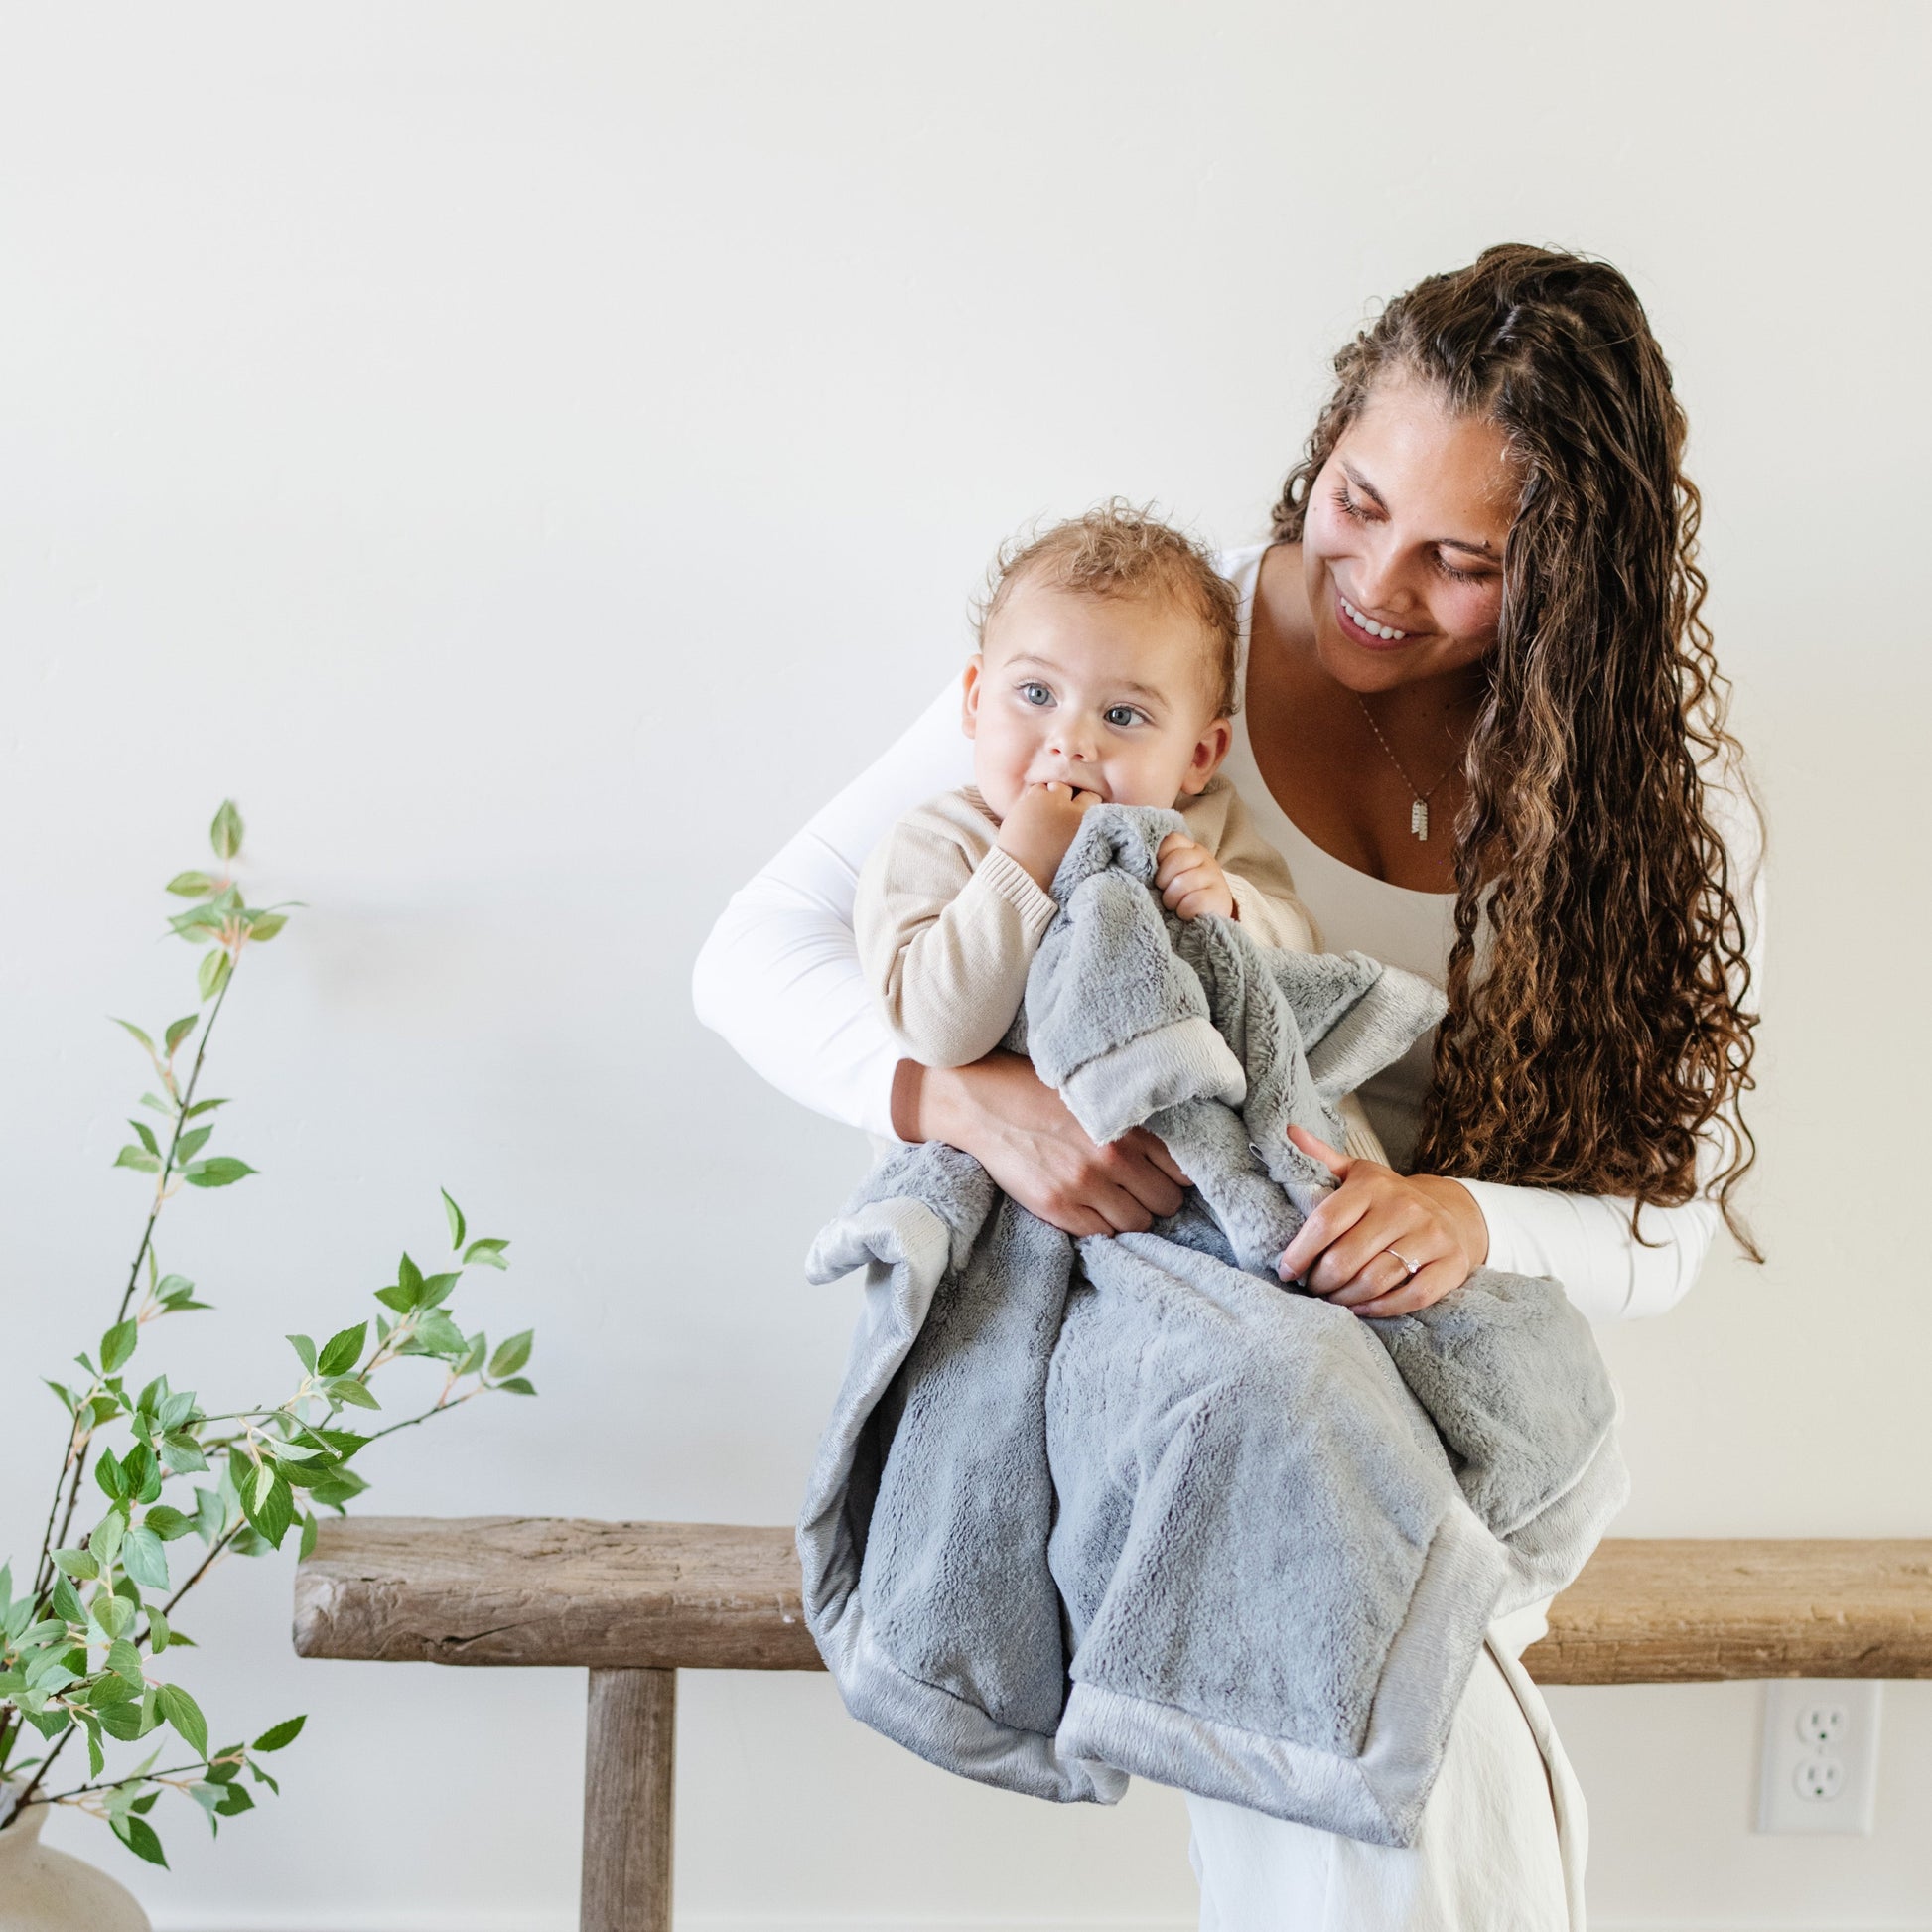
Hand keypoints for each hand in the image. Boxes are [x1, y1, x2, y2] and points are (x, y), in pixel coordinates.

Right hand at [895, 1052, 1190, 1236]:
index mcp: (1126, 1125)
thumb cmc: (1038, 1092)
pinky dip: (1101, 1226)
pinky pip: (1100, 1234)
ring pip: (1137, 1224)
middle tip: (1140, 1190)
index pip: (1182, 1169)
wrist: (983, 1102)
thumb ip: (1131, 1121)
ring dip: (1131, 1216)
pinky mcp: (1057, 1207)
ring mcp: (1084, 1186)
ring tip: (1114, 1201)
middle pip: (1165, 1202)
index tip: (1167, 1175)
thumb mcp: (1095, 1095)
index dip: (1177, 1176)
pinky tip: (1090, 1208)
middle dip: (1157, 1199)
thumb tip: (1168, 1150)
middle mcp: (1111, 1157)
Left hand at [997, 782, 1102, 891]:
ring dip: (1052, 795)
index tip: (1080, 809)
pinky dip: (1035, 798)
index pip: (1092, 798)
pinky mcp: (1031, 801)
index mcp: (1086, 822)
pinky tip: (1032, 811)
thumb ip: (1085, 831)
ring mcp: (1050, 802)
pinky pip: (1036, 789)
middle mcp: (1071, 808)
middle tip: (1061, 810)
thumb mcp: (1079, 851)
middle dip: (1070, 797)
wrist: (1024, 875)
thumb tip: (1086, 822)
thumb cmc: (1052, 871)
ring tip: (1046, 810)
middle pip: (1076, 789)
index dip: (1086, 803)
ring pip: (1056, 786)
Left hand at [1155, 833, 1234, 920]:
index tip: (1159, 874)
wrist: (1211, 917)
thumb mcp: (1172, 875)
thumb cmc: (1183, 895)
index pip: (1172, 840)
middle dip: (1163, 880)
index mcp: (1191, 849)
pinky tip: (1185, 913)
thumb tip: (1138, 863)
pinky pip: (1194, 901)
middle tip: (1164, 892)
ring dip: (1171, 899)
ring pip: (1182, 882)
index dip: (1160, 857)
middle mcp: (1205, 858)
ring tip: (1174, 905)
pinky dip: (1184, 910)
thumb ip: (1161, 864)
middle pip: (1177, 859)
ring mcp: (1214, 876)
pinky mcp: (1219, 897)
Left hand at [1275, 1125, 1487, 1315]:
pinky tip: (1362, 1308)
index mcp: (1373, 1185)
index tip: (1286, 1270)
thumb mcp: (1358, 1172)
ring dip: (1345, 1298)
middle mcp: (1403, 1208)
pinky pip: (1410, 1297)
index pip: (1326, 1222)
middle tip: (1311, 1288)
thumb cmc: (1391, 1198)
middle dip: (1321, 1281)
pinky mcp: (1451, 1264)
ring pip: (1375, 1280)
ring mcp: (1430, 1236)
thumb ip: (1322, 1157)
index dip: (1300, 1251)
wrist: (1453, 1213)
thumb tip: (1288, 1131)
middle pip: (1347, 1257)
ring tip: (1332, 1299)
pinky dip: (1381, 1308)